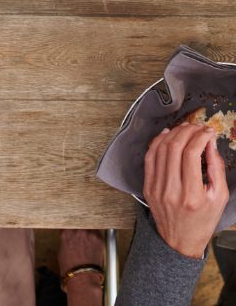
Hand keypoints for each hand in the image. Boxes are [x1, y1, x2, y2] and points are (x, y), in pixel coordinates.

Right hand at [59, 230, 103, 305]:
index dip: (70, 228)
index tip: (72, 230)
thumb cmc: (70, 268)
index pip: (68, 224)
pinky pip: (97, 234)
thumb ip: (65, 240)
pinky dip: (96, 238)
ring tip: (88, 240)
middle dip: (80, 228)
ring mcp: (89, 233)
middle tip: (80, 235)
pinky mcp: (99, 238)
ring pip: (89, 227)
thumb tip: (69, 238)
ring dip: (88, 231)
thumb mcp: (61, 252)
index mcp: (66, 233)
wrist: (83, 278)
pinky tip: (94, 245)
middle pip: (79, 223)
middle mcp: (77, 230)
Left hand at [144, 124, 228, 257]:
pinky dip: (158, 141)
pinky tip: (168, 134)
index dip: (200, 137)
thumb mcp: (219, 198)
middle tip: (198, 127)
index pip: (191, 154)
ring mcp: (156, 188)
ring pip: (161, 149)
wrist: (180, 241)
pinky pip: (150, 157)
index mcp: (191, 196)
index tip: (208, 131)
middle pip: (175, 148)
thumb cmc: (202, 221)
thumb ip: (216, 168)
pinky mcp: (148, 186)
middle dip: (188, 131)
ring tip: (186, 128)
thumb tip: (210, 143)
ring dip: (174, 133)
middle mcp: (171, 191)